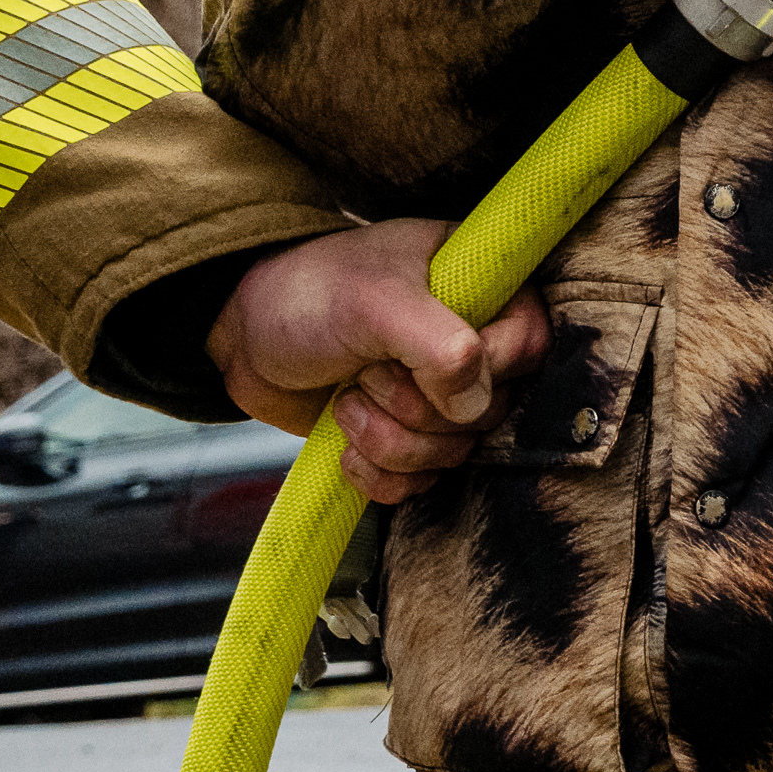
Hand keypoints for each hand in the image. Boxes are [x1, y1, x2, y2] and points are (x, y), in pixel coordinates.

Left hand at [211, 220, 551, 502]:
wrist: (243, 333)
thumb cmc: (307, 293)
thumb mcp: (373, 302)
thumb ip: (436, 344)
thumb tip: (476, 400)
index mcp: (480, 287)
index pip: (528, 345)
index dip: (481, 369)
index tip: (425, 362)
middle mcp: (469, 342)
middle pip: (489, 413)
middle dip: (414, 408)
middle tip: (366, 370)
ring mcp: (438, 395)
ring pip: (452, 454)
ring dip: (388, 440)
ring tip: (348, 398)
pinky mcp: (406, 437)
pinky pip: (419, 484)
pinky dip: (378, 473)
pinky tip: (345, 441)